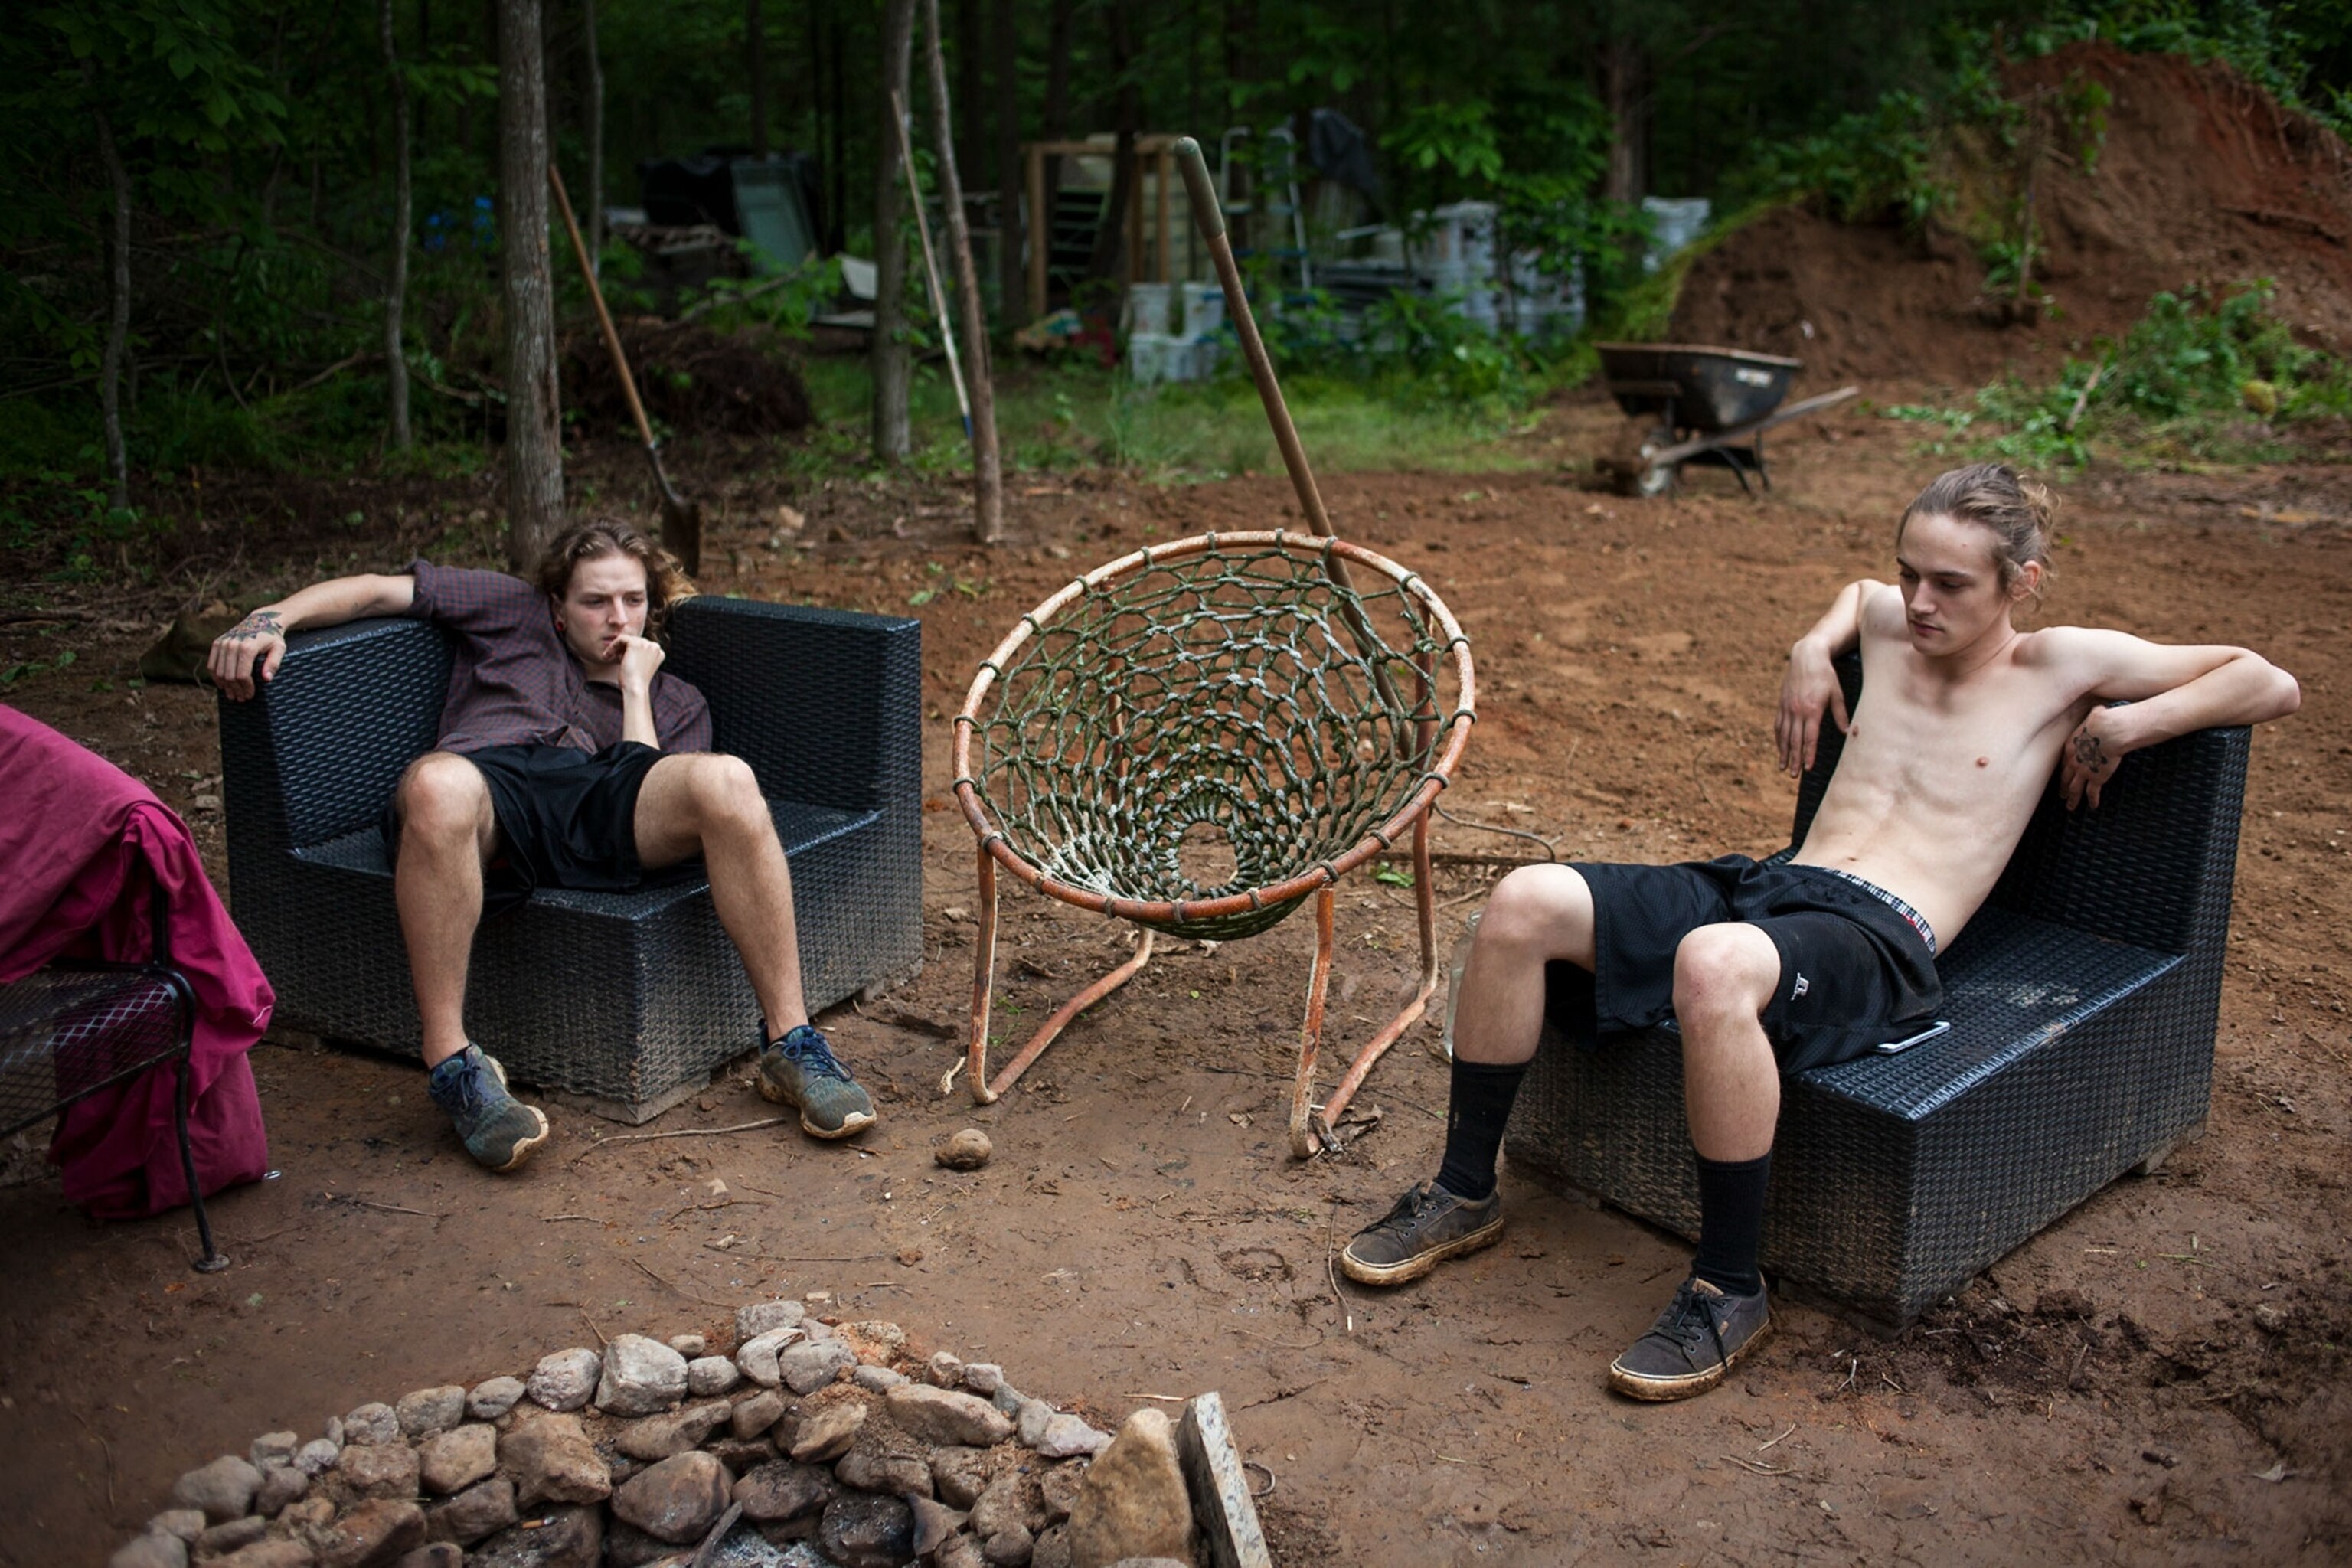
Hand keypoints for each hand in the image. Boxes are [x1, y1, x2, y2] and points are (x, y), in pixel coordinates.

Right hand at [206, 609, 286, 699]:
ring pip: (219, 672)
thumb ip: (274, 663)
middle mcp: (232, 644)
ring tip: (233, 695)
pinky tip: (223, 685)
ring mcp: (223, 643)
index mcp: (248, 646)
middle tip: (242, 699)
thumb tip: (266, 679)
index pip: (242, 675)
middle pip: (229, 676)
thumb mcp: (280, 649)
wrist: (260, 621)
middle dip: (236, 690)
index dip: (245, 688)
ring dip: (225, 686)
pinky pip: (212, 664)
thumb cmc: (272, 638)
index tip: (250, 695)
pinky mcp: (217, 643)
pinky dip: (216, 677)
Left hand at [607, 633, 665, 691]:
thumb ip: (637, 656)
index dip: (630, 652)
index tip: (621, 660)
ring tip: (609, 657)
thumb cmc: (635, 681)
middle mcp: (655, 646)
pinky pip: (620, 639)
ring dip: (617, 648)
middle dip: (623, 649)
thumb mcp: (639, 666)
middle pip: (635, 641)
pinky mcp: (635, 643)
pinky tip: (607, 655)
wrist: (635, 688)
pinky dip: (612, 646)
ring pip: (627, 640)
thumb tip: (624, 648)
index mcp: (658, 653)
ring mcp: (646, 644)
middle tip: (613, 658)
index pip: (641, 646)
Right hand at [1774, 638, 1849, 776]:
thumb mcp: (1837, 693)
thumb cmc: (1826, 675)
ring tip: (1783, 767)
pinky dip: (1778, 738)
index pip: (1809, 738)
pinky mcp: (1782, 704)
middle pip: (1794, 741)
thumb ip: (1841, 714)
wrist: (1806, 656)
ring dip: (1784, 752)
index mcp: (1812, 710)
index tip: (1808, 768)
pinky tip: (1780, 747)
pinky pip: (1778, 725)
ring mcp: (1787, 708)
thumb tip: (1848, 733)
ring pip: (1784, 735)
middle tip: (1794, 775)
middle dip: (1794, 759)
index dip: (1808, 754)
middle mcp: (1797, 711)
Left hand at [2061, 705, 2128, 809]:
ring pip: (2074, 788)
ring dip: (2072, 798)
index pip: (2064, 761)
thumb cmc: (2104, 720)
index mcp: (2070, 746)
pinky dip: (2092, 800)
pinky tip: (2093, 807)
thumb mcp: (2094, 716)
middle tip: (2061, 795)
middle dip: (2063, 786)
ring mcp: (2083, 771)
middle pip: (2065, 777)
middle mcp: (2073, 761)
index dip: (2064, 769)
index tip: (2063, 775)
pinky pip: (2092, 793)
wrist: (2109, 731)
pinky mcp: (2096, 778)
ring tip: (2070, 807)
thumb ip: (2095, 716)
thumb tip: (2101, 710)